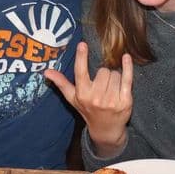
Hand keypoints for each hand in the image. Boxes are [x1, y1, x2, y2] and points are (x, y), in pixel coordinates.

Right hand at [44, 42, 132, 156]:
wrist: (106, 130)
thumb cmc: (88, 110)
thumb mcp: (73, 98)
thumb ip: (61, 83)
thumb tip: (46, 71)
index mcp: (82, 94)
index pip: (80, 72)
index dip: (81, 57)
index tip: (82, 44)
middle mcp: (96, 98)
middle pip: (103, 71)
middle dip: (104, 75)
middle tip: (103, 86)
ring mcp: (111, 100)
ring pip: (115, 74)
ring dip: (114, 78)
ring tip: (111, 89)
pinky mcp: (125, 101)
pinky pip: (127, 78)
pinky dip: (128, 67)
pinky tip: (126, 58)